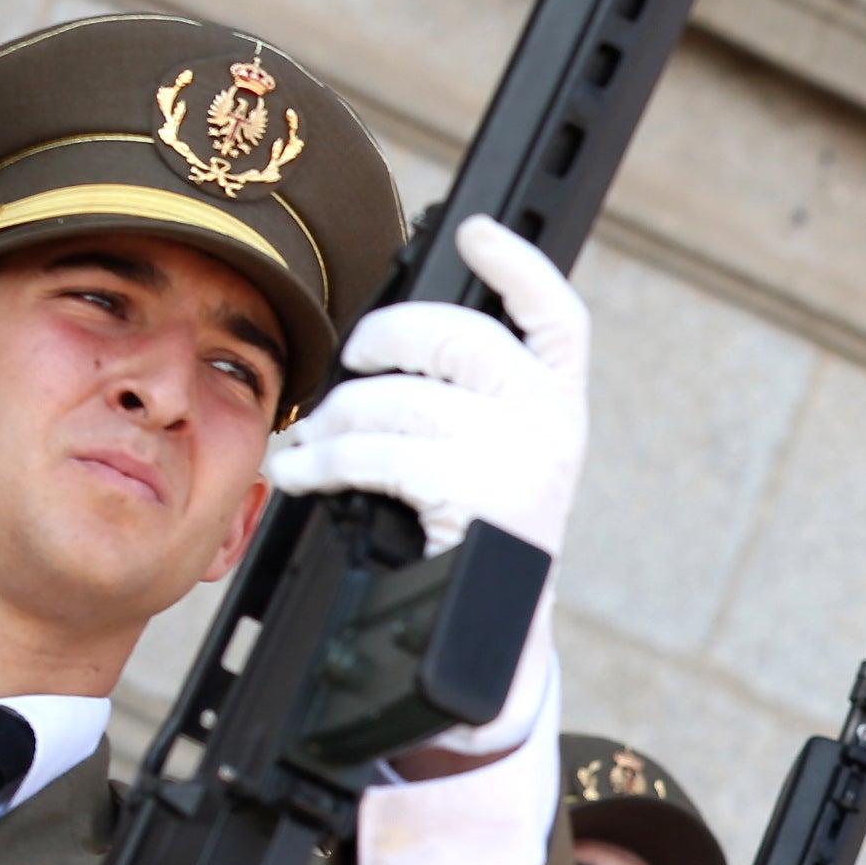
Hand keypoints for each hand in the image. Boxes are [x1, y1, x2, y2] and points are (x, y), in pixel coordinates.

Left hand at [267, 214, 586, 560]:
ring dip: (333, 423)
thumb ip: (471, 399)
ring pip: (399, 399)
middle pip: (458, 335)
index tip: (477, 231)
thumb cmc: (475, 538)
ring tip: (306, 446)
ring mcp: (523, 456)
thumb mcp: (496, 459)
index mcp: (560, 406)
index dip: (518, 266)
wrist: (491, 634)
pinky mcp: (480, 493)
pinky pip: (378, 453)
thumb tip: (387, 344)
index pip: (559, 317)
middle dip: (381, 340)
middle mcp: (553, 424)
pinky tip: (305, 474)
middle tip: (349, 365)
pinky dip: (325, 464)